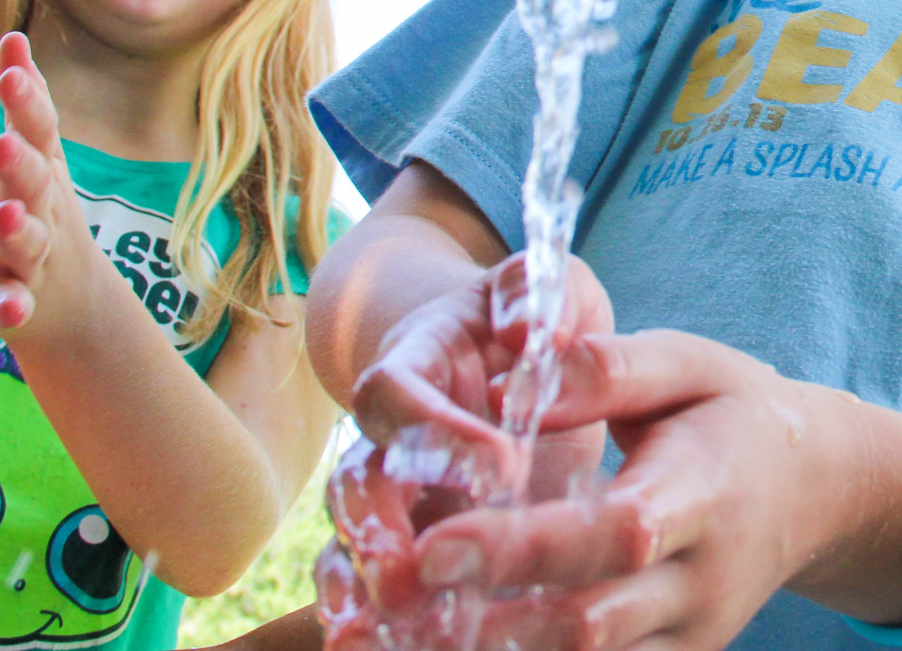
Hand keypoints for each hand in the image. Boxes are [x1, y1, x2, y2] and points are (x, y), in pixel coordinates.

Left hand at [0, 31, 99, 333]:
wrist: (72, 302)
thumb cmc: (39, 211)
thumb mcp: (35, 155)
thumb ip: (25, 102)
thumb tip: (14, 35)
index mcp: (41, 170)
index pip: (38, 131)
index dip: (27, 103)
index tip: (10, 72)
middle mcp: (44, 209)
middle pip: (36, 184)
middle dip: (21, 165)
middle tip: (1, 144)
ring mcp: (35, 256)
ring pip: (29, 242)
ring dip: (18, 230)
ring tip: (1, 216)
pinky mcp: (16, 301)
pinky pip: (14, 305)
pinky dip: (11, 307)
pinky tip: (6, 308)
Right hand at [318, 254, 612, 646]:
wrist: (511, 357)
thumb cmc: (534, 319)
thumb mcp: (548, 287)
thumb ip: (536, 292)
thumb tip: (526, 327)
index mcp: (415, 365)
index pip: (397, 395)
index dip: (434, 431)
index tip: (502, 465)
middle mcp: (389, 439)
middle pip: (357, 487)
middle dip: (376, 535)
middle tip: (410, 579)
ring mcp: (394, 502)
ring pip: (353, 553)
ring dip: (365, 598)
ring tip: (388, 640)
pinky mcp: (415, 552)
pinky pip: (377, 598)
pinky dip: (382, 631)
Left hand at [408, 331, 901, 650]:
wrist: (818, 491)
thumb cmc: (736, 414)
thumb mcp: (689, 365)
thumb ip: (609, 366)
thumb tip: (520, 367)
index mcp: (705, 492)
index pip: (616, 532)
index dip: (523, 547)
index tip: (435, 545)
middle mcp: (700, 579)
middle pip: (590, 622)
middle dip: (487, 625)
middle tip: (394, 603)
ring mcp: (688, 634)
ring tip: (403, 637)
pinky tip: (455, 646)